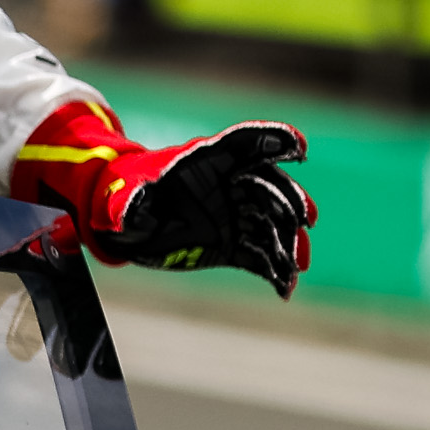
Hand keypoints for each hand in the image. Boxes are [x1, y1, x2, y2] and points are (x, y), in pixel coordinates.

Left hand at [11, 102, 314, 295]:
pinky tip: (283, 288)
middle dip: (290, 205)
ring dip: (288, 246)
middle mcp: (231, 184)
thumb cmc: (127, 194)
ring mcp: (236, 215)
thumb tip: (136, 206)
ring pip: (272, 226)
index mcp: (210, 158)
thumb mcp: (126, 195)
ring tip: (294, 269)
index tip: (299, 148)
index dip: (275, 141)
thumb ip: (136, 200)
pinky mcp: (232, 244)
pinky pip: (260, 256)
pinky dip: (274, 271)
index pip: (247, 143)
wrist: (127, 222)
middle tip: (303, 224)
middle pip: (271, 190)